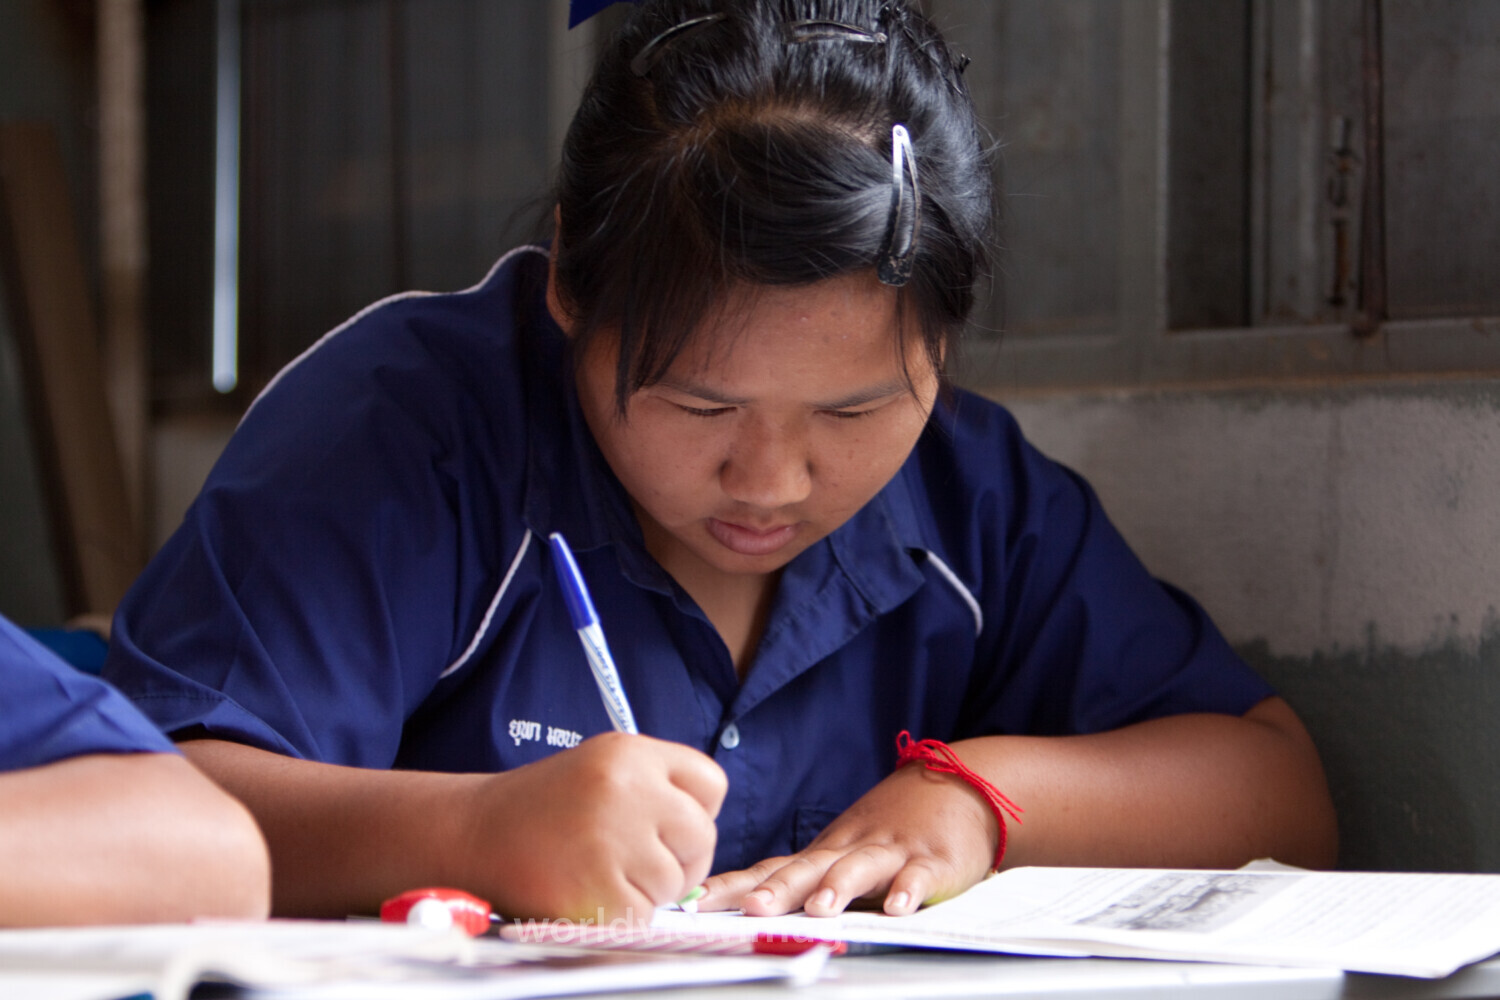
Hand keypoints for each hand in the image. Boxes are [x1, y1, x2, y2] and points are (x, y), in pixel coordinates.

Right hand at [472, 732, 725, 921]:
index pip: (712, 785)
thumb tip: (706, 824)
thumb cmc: (541, 808)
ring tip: (599, 870)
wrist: (471, 835)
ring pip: (676, 882)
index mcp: (630, 754)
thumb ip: (657, 784)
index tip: (668, 825)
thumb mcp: (601, 768)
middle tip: (637, 860)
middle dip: (680, 857)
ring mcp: (613, 842)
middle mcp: (627, 790)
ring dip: (647, 888)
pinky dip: (621, 914)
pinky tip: (587, 892)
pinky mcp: (599, 894)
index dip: (695, 810)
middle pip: (702, 837)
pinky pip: (644, 915)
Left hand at [698, 757, 997, 916]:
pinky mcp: (933, 861)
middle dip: (778, 889)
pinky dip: (909, 890)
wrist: (957, 785)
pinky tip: (897, 907)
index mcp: (824, 851)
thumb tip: (744, 905)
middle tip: (751, 908)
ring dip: (838, 887)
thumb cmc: (892, 827)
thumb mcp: (844, 848)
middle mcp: (850, 849)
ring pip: (860, 868)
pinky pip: (919, 876)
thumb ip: (805, 876)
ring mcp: (891, 852)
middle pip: (808, 869)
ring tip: (819, 908)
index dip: (734, 885)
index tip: (696, 901)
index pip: (770, 868)